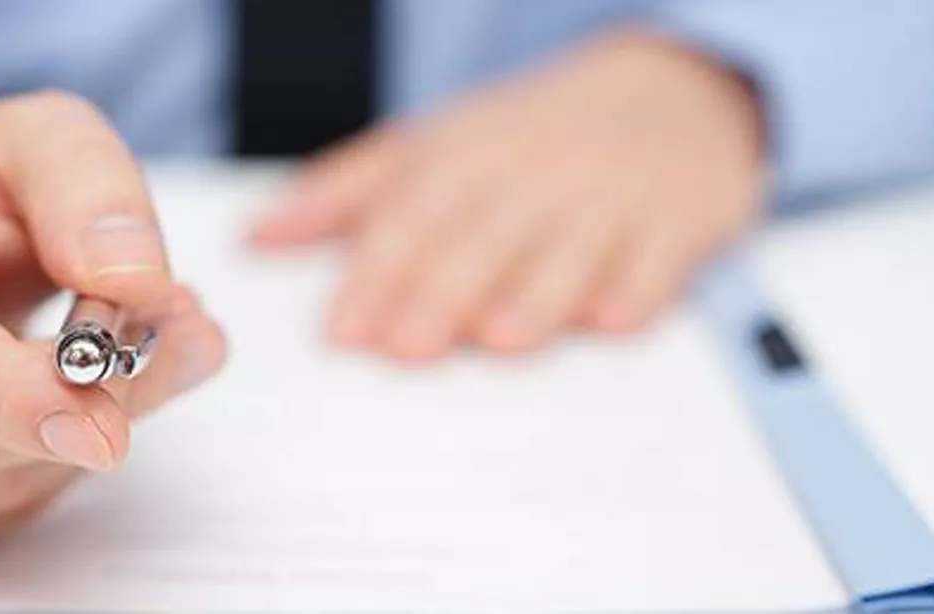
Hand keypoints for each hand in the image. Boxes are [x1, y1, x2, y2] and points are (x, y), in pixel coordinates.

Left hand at [253, 29, 764, 359]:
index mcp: (464, 158)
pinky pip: (656, 257)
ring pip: (567, 251)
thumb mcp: (430, 145)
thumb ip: (343, 194)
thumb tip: (258, 237)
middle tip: (407, 349)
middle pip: (481, 239)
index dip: (373, 276)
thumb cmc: (528, 136)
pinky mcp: (676, 219)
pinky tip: (610, 319)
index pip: (408, 220)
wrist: (667, 91)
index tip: (343, 332)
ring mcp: (607, 197)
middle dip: (442, 294)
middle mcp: (532, 177)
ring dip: (536, 296)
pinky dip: (636, 287)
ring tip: (500, 340)